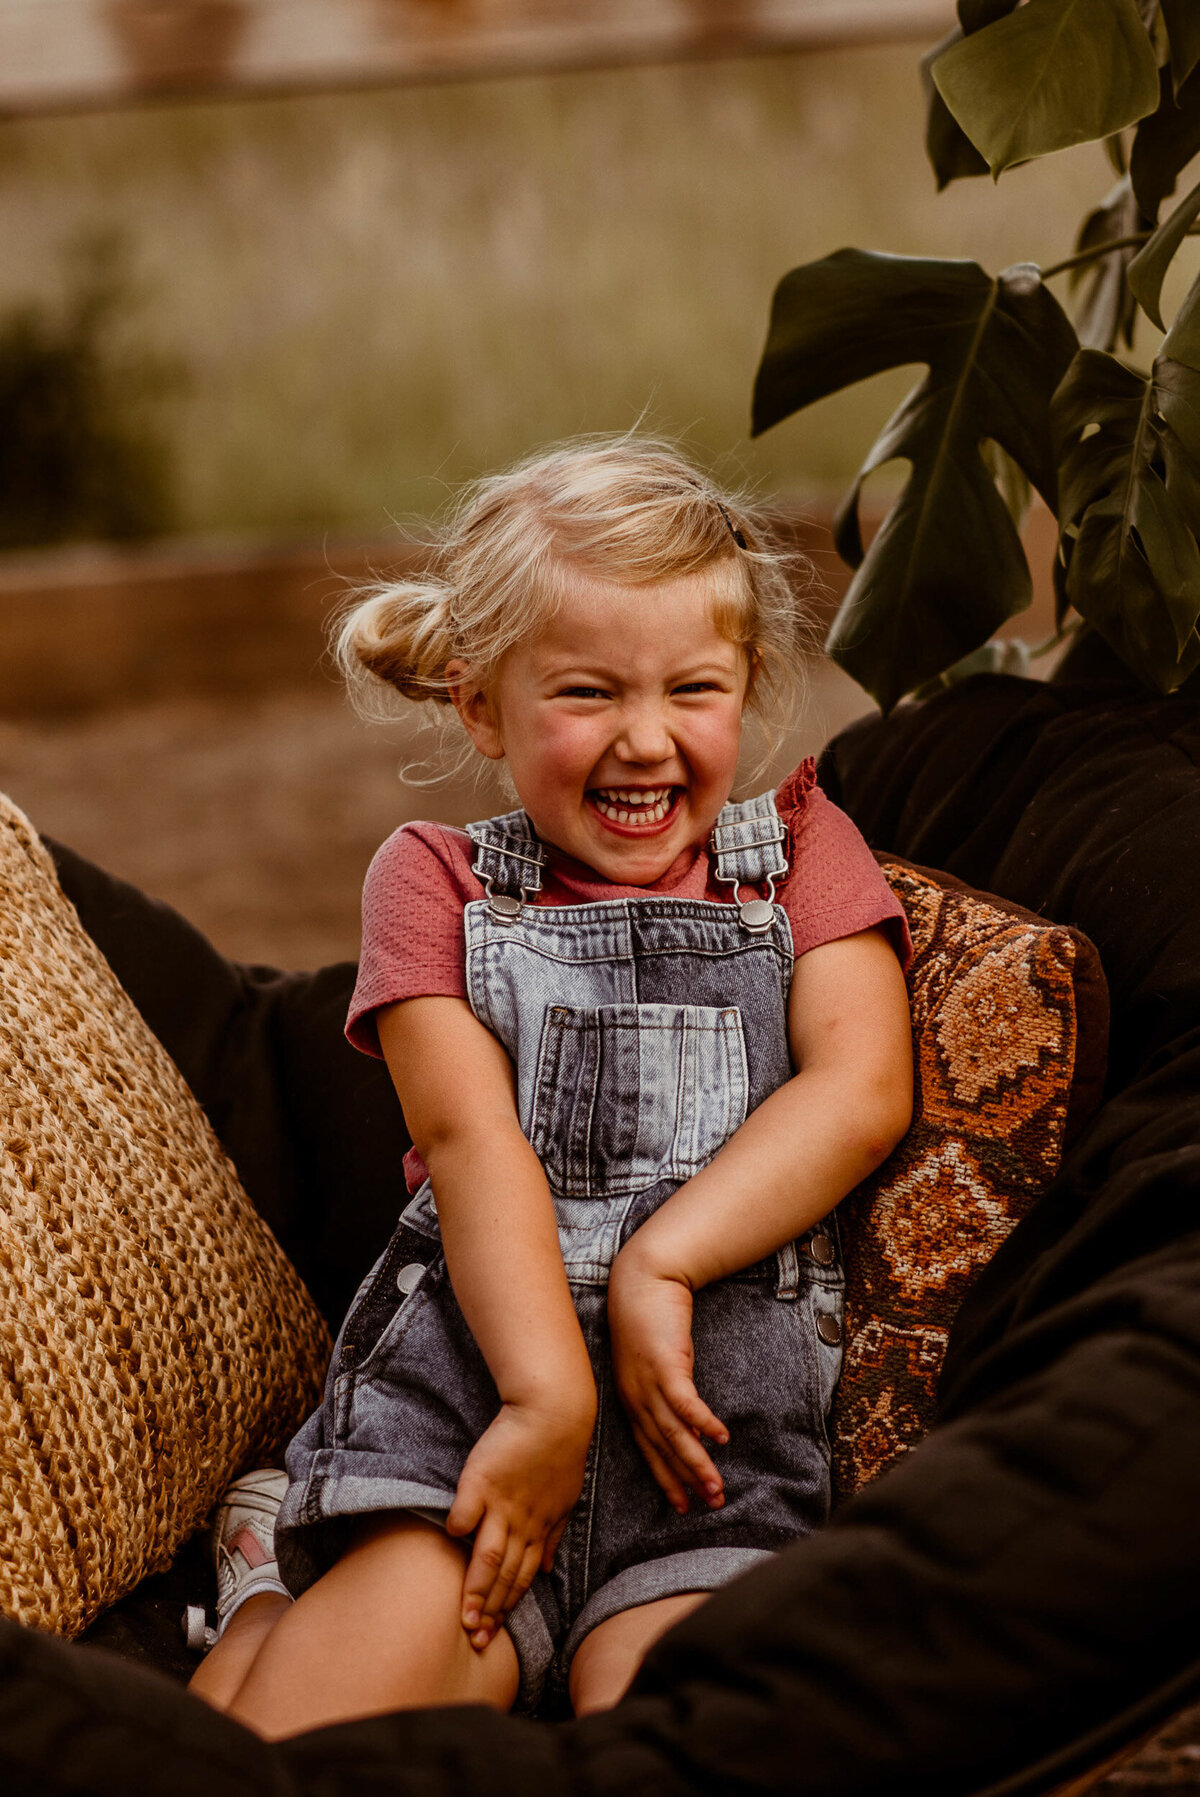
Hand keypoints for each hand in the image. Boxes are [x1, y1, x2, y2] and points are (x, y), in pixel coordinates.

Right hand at [445, 1395, 593, 1649]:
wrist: (555, 1411)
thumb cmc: (560, 1453)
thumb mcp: (565, 1499)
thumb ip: (553, 1536)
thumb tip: (546, 1571)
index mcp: (540, 1528)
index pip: (522, 1578)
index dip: (507, 1607)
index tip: (493, 1634)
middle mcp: (522, 1522)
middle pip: (504, 1575)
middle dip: (490, 1610)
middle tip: (475, 1639)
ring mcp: (502, 1502)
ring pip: (489, 1554)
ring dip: (477, 1587)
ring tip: (464, 1615)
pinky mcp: (483, 1478)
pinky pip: (467, 1508)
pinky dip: (460, 1525)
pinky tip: (450, 1539)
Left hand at [607, 1246, 728, 1515]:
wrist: (643, 1278)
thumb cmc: (647, 1317)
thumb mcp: (650, 1360)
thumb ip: (662, 1388)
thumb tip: (684, 1414)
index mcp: (631, 1399)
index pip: (648, 1448)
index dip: (666, 1477)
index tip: (682, 1504)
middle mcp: (635, 1397)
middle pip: (662, 1448)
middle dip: (685, 1480)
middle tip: (710, 1505)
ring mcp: (648, 1382)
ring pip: (673, 1433)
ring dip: (697, 1462)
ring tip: (717, 1487)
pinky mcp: (665, 1363)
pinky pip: (685, 1402)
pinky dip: (702, 1423)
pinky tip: (721, 1438)